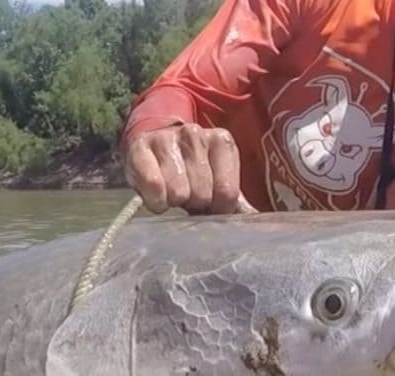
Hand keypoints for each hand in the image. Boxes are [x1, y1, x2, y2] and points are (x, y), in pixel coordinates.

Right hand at [122, 124, 240, 213]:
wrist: (151, 145)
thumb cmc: (190, 170)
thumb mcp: (217, 179)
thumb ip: (235, 200)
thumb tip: (255, 221)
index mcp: (222, 141)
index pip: (227, 193)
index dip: (218, 209)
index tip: (210, 206)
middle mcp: (196, 134)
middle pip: (203, 194)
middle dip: (195, 204)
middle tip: (188, 198)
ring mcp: (167, 138)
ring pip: (179, 192)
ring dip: (174, 202)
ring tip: (172, 193)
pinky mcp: (140, 148)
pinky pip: (154, 185)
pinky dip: (155, 200)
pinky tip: (157, 197)